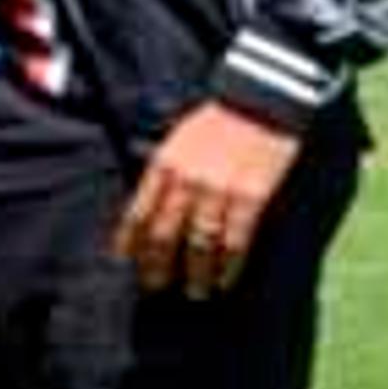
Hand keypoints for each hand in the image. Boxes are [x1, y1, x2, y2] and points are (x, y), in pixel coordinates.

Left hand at [114, 102, 302, 299]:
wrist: (260, 97)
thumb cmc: (217, 118)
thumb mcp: (177, 138)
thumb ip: (164, 173)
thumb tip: (151, 210)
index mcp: (163, 164)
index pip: (138, 214)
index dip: (131, 243)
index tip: (128, 263)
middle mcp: (185, 181)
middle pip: (164, 236)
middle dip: (158, 266)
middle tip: (156, 286)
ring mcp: (218, 191)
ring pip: (200, 245)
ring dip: (196, 274)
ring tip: (195, 291)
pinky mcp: (250, 197)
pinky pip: (235, 241)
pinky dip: (229, 266)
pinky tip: (226, 279)